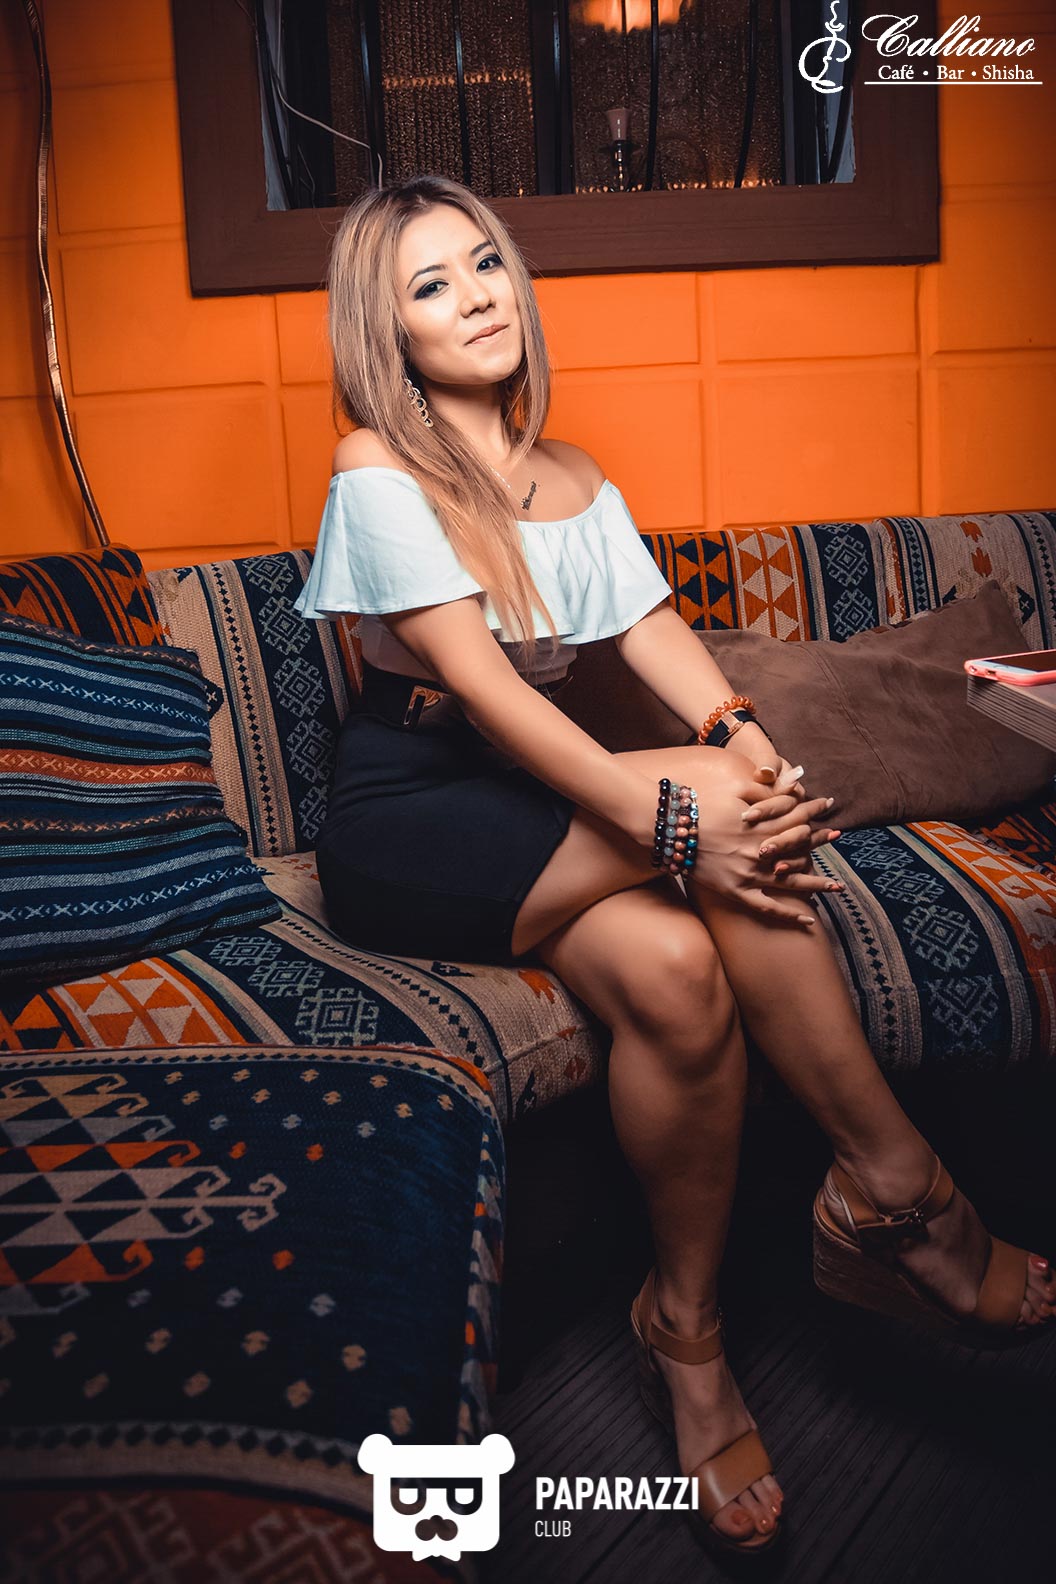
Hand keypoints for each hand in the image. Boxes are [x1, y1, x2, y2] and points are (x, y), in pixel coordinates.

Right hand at [682, 758, 839, 927]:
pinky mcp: (736, 891)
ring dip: (817, 883)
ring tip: (837, 886)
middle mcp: (761, 849)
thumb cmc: (700, 804)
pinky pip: (768, 908)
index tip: (828, 803)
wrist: (669, 828)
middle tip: (837, 836)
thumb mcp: (734, 789)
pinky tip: (808, 920)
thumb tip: (792, 786)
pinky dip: (789, 915)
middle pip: (801, 847)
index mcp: (762, 823)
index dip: (815, 809)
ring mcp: (750, 873)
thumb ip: (765, 789)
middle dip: (821, 839)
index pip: (798, 815)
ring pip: (792, 881)